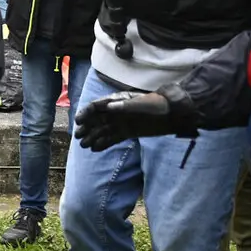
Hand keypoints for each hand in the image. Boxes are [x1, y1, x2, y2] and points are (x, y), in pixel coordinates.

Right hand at [75, 90, 195, 150]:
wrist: (173, 115)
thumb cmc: (157, 105)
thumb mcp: (142, 103)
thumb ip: (125, 105)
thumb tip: (109, 107)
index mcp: (118, 101)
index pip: (97, 106)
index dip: (86, 113)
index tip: (78, 121)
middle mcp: (116, 112)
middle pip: (97, 119)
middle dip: (86, 127)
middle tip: (78, 136)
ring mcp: (121, 122)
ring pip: (102, 130)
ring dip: (92, 137)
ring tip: (84, 145)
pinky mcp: (127, 132)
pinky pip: (112, 138)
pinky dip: (103, 144)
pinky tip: (95, 149)